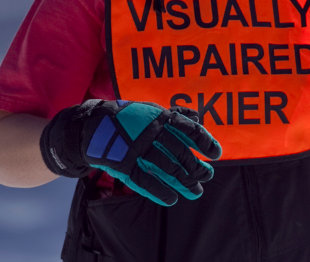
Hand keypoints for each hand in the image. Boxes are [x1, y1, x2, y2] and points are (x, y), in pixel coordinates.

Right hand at [40, 100, 222, 205]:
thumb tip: (198, 117)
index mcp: (159, 117)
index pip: (188, 129)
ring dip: (183, 181)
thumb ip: (175, 114)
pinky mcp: (122, 164)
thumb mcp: (151, 110)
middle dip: (196, 166)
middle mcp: (150, 132)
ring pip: (164, 167)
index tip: (217, 154)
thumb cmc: (128, 118)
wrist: (92, 126)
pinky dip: (158, 191)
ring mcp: (136, 149)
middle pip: (179, 152)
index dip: (204, 142)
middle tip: (208, 176)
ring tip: (196, 191)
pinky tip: (172, 199)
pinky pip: (143, 179)